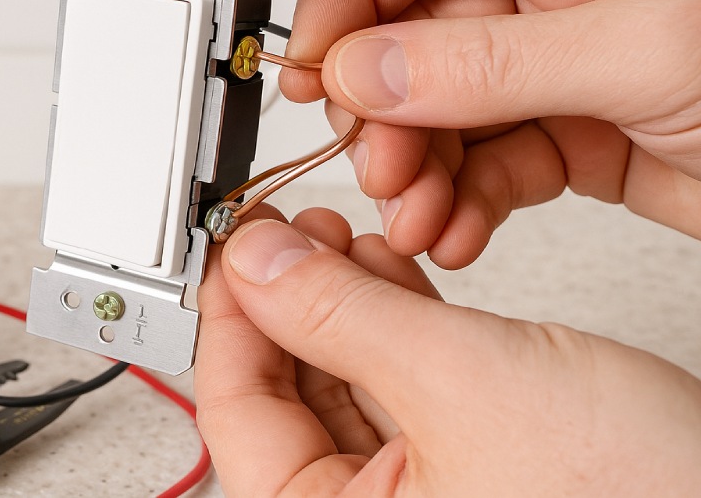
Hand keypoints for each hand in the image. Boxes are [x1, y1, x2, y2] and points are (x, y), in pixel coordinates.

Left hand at [194, 214, 700, 496]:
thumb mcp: (463, 383)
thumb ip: (344, 317)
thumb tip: (257, 264)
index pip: (233, 409)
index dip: (229, 312)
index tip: (235, 244)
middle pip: (285, 394)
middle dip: (289, 298)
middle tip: (288, 229)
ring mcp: (423, 496)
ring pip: (345, 383)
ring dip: (342, 302)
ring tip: (342, 237)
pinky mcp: (471, 467)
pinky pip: (403, 390)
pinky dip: (393, 325)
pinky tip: (392, 270)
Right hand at [281, 0, 700, 266]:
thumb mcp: (655, 49)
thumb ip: (495, 60)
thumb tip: (368, 68)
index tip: (311, 64)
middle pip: (417, 34)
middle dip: (385, 105)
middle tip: (374, 158)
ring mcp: (562, 65)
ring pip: (440, 110)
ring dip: (414, 167)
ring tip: (416, 211)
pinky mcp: (572, 137)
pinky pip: (482, 165)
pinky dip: (456, 202)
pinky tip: (452, 230)